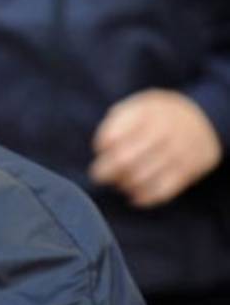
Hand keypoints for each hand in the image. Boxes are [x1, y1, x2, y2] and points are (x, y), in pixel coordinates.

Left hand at [90, 89, 221, 207]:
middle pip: (123, 160)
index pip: (111, 136)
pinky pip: (162, 191)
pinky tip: (136, 196)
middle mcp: (162, 130)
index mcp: (144, 112)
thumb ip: (116, 123)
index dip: (102, 147)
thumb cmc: (157, 116)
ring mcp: (177, 150)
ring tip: (121, 182)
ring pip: (140, 178)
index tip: (102, 150)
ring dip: (124, 184)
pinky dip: (144, 198)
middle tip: (101, 175)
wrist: (203, 119)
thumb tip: (102, 149)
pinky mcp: (190, 169)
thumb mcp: (137, 107)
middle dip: (105, 172)